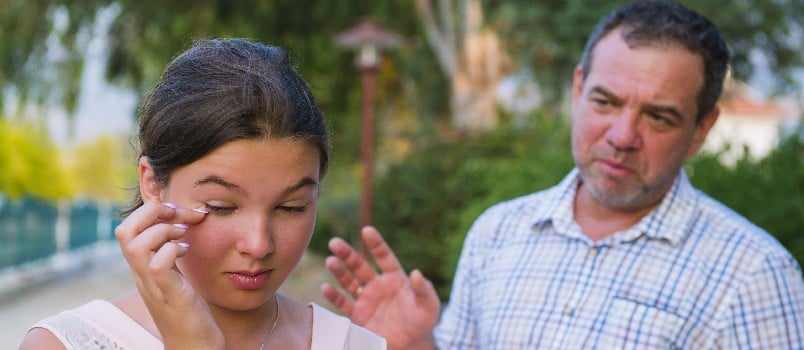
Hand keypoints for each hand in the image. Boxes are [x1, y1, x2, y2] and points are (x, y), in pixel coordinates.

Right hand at [114, 202, 221, 349]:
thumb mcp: (174, 275)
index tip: (177, 211)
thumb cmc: (188, 310)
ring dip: (163, 229)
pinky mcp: (168, 293)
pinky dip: (172, 249)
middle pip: (124, 230)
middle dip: (151, 211)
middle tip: (178, 213)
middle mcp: (140, 274)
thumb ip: (169, 252)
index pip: (127, 228)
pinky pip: (158, 264)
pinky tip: (186, 251)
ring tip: (183, 233)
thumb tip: (178, 225)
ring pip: (136, 244)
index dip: (149, 210)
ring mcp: (152, 284)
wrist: (193, 344)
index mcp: (141, 266)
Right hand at [322, 226, 439, 349]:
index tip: (367, 230)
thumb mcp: (429, 304)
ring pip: (349, 282)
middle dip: (347, 254)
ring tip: (330, 261)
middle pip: (360, 265)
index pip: (383, 256)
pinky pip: (343, 304)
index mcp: (395, 278)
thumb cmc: (423, 321)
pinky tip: (326, 287)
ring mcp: (367, 299)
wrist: (411, 344)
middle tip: (334, 243)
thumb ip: (423, 288)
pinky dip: (334, 296)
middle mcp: (378, 285)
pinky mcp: (358, 315)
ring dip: (339, 272)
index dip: (376, 243)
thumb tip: (416, 273)